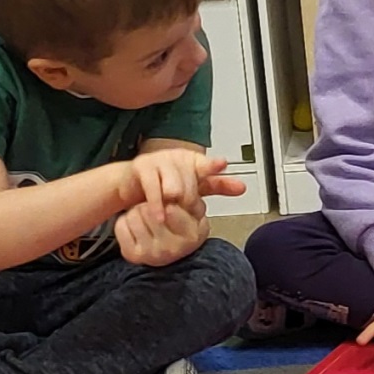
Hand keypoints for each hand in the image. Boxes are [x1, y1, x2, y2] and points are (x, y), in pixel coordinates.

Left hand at [114, 201, 207, 267]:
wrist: (173, 246)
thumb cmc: (183, 222)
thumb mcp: (194, 207)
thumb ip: (186, 197)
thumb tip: (169, 197)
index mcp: (191, 235)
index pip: (170, 208)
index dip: (166, 199)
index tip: (168, 201)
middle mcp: (172, 249)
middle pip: (148, 210)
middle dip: (150, 204)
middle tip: (155, 210)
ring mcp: (152, 255)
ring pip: (133, 216)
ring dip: (137, 212)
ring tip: (146, 218)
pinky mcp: (134, 256)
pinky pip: (121, 227)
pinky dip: (125, 222)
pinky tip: (137, 228)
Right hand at [120, 151, 242, 228]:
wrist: (130, 182)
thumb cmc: (164, 184)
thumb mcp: (193, 185)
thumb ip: (217, 186)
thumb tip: (242, 187)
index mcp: (192, 159)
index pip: (206, 165)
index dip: (213, 166)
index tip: (222, 164)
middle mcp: (176, 156)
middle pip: (191, 185)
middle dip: (189, 202)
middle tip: (184, 210)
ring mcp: (159, 160)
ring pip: (174, 188)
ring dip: (174, 204)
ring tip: (171, 211)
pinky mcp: (142, 167)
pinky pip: (153, 191)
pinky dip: (157, 206)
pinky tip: (160, 217)